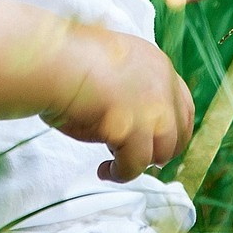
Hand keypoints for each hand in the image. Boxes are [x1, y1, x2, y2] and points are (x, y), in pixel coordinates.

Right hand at [50, 24, 195, 182]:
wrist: (50, 60)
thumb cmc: (65, 61)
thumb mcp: (109, 65)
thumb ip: (130, 86)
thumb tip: (135, 116)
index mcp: (156, 64)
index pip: (183, 105)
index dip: (172, 129)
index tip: (156, 144)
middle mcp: (161, 84)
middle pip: (178, 132)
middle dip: (159, 150)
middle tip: (134, 158)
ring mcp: (151, 106)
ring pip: (161, 151)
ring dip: (139, 162)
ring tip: (114, 166)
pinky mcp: (135, 128)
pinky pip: (136, 164)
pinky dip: (121, 172)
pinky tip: (104, 170)